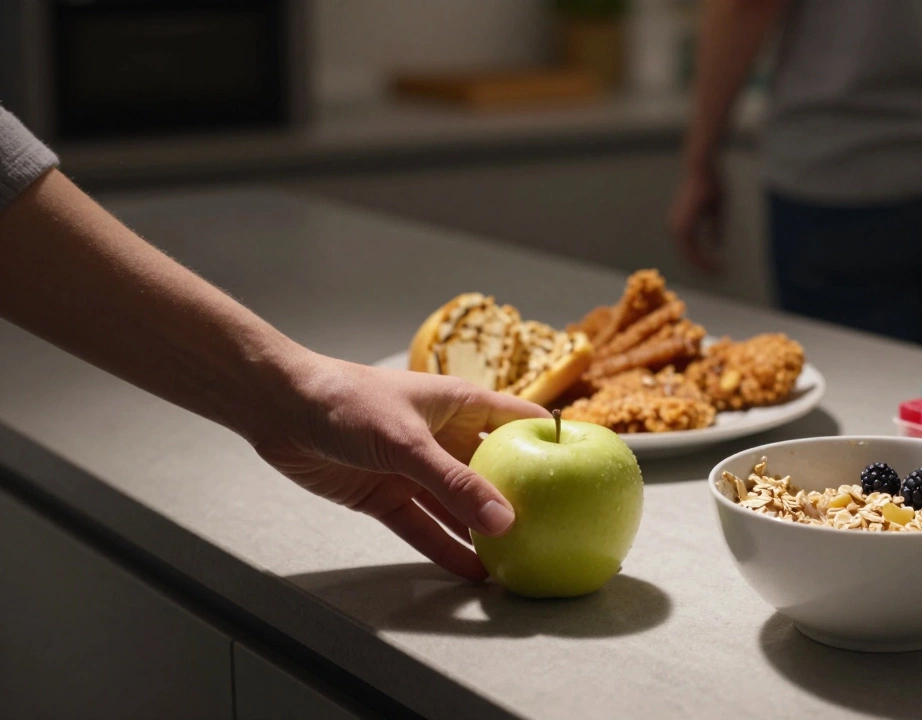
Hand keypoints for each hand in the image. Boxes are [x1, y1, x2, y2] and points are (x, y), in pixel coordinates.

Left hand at [251, 354, 548, 580]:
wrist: (280, 409)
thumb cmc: (346, 400)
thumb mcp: (408, 442)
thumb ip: (455, 484)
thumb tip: (504, 522)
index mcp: (462, 405)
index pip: (522, 423)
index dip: (555, 442)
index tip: (589, 469)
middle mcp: (446, 438)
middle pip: (496, 473)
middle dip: (525, 501)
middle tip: (559, 531)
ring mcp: (419, 470)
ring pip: (462, 507)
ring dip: (485, 534)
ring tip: (522, 562)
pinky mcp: (389, 497)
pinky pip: (427, 529)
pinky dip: (447, 550)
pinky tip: (474, 574)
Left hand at [667, 165, 723, 272]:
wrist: (702, 167)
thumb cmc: (710, 183)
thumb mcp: (716, 210)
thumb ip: (715, 229)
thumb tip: (716, 245)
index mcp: (682, 224)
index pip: (690, 250)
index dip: (704, 261)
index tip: (719, 267)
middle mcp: (676, 227)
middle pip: (688, 257)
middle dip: (704, 267)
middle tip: (720, 273)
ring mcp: (677, 227)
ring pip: (689, 256)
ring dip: (704, 266)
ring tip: (720, 271)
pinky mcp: (683, 225)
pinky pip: (691, 249)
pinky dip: (703, 259)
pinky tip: (715, 262)